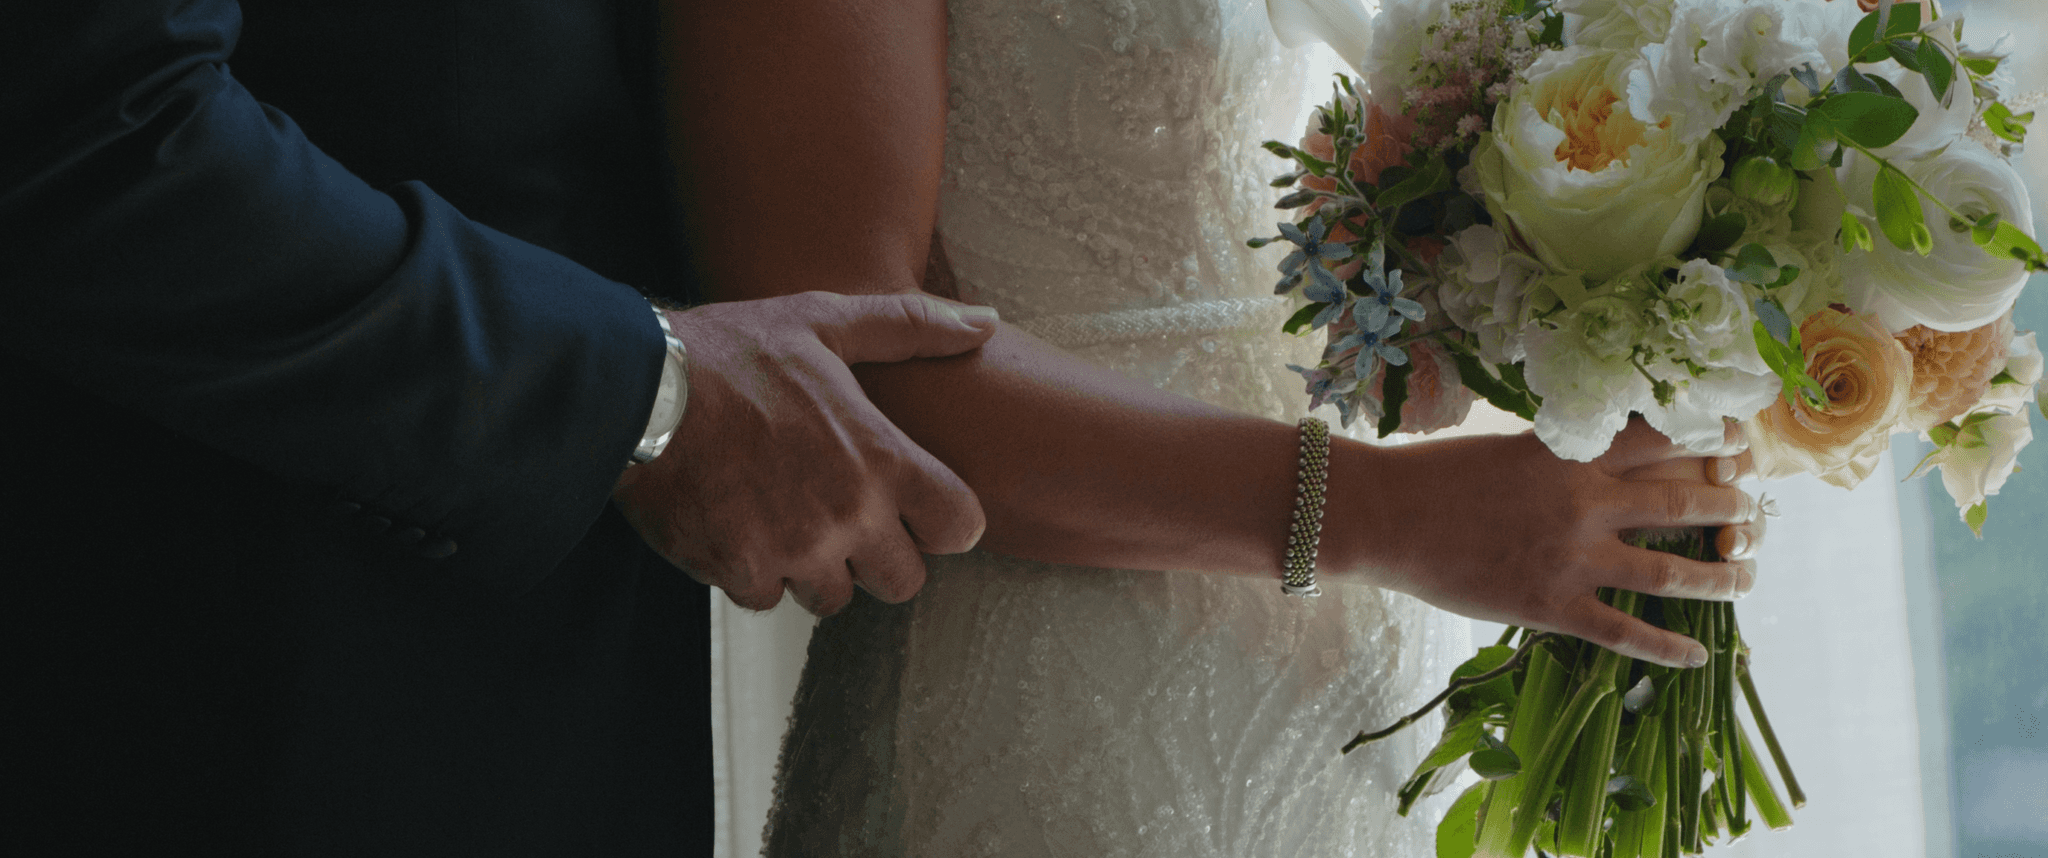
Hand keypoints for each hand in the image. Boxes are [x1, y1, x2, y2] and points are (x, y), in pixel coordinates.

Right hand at [613, 291, 998, 614]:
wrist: (636, 389)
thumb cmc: (733, 351)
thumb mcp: (826, 321)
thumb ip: (911, 326)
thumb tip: (986, 322)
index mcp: (880, 460)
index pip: (960, 529)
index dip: (944, 521)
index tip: (917, 506)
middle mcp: (846, 517)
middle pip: (903, 583)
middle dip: (880, 557)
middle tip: (846, 518)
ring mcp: (792, 551)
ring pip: (832, 598)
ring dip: (817, 568)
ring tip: (786, 517)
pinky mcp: (737, 573)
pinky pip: (766, 598)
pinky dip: (755, 573)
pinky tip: (738, 526)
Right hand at [1343, 418, 1763, 668]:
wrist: (1388, 516)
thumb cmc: (1435, 476)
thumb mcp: (1508, 449)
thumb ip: (1559, 459)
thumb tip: (1595, 463)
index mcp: (1574, 454)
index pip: (1663, 437)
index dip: (1711, 436)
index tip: (1741, 441)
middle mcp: (1587, 502)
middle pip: (1683, 500)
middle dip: (1728, 505)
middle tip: (1752, 512)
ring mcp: (1573, 557)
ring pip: (1670, 569)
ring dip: (1719, 575)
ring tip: (1746, 577)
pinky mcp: (1553, 604)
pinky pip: (1625, 630)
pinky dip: (1668, 646)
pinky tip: (1699, 655)